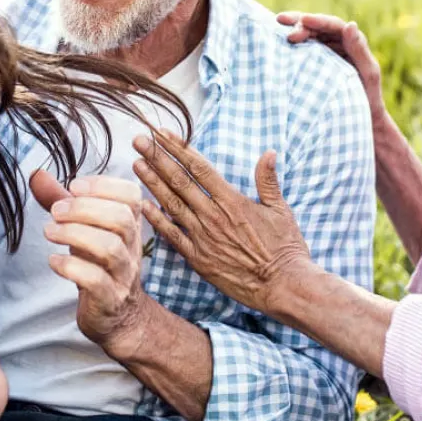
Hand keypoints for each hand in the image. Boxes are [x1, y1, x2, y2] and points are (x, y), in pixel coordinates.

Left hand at [31, 170, 151, 357]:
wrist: (118, 317)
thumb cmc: (98, 264)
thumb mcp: (84, 229)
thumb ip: (62, 201)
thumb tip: (37, 174)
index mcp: (130, 224)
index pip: (132, 196)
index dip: (104, 186)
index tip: (73, 187)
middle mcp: (132, 247)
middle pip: (121, 219)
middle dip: (84, 209)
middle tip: (55, 212)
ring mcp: (124, 274)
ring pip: (110, 249)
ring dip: (75, 235)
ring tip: (49, 231)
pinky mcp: (109, 299)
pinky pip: (96, 281)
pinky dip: (71, 267)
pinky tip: (53, 261)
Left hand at [132, 130, 312, 318]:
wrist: (284, 287)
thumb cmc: (285, 248)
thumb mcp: (281, 210)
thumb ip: (268, 181)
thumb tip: (269, 153)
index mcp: (232, 200)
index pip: (199, 167)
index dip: (179, 148)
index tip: (162, 133)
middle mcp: (214, 216)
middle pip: (179, 181)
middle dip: (157, 158)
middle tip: (138, 140)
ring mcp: (204, 238)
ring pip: (171, 204)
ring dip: (152, 183)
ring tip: (136, 164)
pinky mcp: (199, 259)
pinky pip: (173, 236)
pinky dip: (157, 220)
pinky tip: (142, 205)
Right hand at [276, 11, 386, 124]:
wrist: (361, 119)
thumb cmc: (368, 98)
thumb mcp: (368, 73)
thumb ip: (359, 49)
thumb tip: (350, 24)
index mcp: (352, 42)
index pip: (333, 25)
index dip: (318, 20)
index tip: (303, 20)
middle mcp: (338, 43)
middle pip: (317, 27)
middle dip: (299, 22)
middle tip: (281, 21)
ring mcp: (325, 52)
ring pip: (307, 35)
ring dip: (292, 29)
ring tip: (276, 25)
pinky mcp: (314, 63)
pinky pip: (301, 49)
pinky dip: (289, 43)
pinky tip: (277, 40)